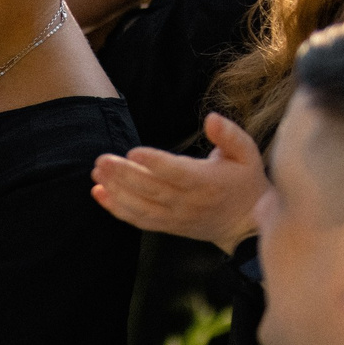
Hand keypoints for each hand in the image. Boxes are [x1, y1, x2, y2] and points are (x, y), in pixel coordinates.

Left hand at [89, 113, 264, 251]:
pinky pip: (139, 220)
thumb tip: (211, 118)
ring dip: (115, 191)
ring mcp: (176, 217)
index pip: (177, 173)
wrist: (246, 225)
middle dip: (124, 174)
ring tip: (97, 172)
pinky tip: (99, 193)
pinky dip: (116, 209)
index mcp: (208, 182)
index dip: (154, 162)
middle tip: (102, 159)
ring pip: (141, 207)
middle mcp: (189, 202)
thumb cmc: (245, 182)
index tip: (133, 150)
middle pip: (152, 189)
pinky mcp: (167, 226)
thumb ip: (229, 135)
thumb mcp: (247, 154)